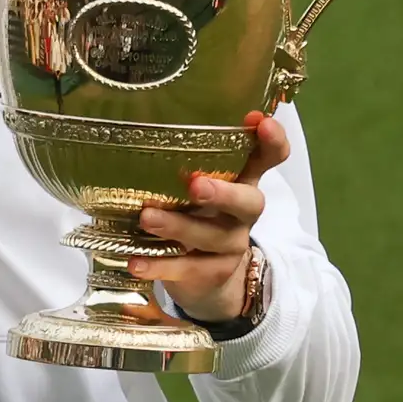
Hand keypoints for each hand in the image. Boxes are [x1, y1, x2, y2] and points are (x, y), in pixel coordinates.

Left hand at [128, 109, 284, 325]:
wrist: (205, 280)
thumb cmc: (195, 215)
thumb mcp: (191, 188)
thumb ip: (177, 164)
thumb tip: (131, 130)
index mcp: (242, 181)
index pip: (268, 157)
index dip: (272, 140)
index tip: (259, 121)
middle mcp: (243, 212)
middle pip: (249, 201)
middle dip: (224, 193)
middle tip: (195, 185)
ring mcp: (232, 244)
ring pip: (213, 236)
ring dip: (179, 226)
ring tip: (147, 218)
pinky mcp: (214, 273)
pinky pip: (189, 269)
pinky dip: (161, 266)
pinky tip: (136, 262)